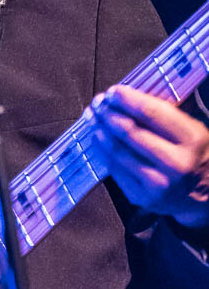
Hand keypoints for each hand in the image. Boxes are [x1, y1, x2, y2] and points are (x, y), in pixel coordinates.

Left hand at [87, 85, 208, 228]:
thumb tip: (126, 97)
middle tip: (98, 102)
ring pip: (118, 151)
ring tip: (92, 117)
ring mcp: (158, 183)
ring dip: (99, 130)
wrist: (205, 197)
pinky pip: (114, 169)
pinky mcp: (142, 197)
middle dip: (108, 113)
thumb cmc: (194, 156)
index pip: (152, 112)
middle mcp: (176, 163)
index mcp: (192, 139)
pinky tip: (97, 138)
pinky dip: (102, 150)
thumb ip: (165, 115)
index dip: (127, 100)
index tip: (113, 91)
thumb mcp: (192, 131)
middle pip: (130, 132)